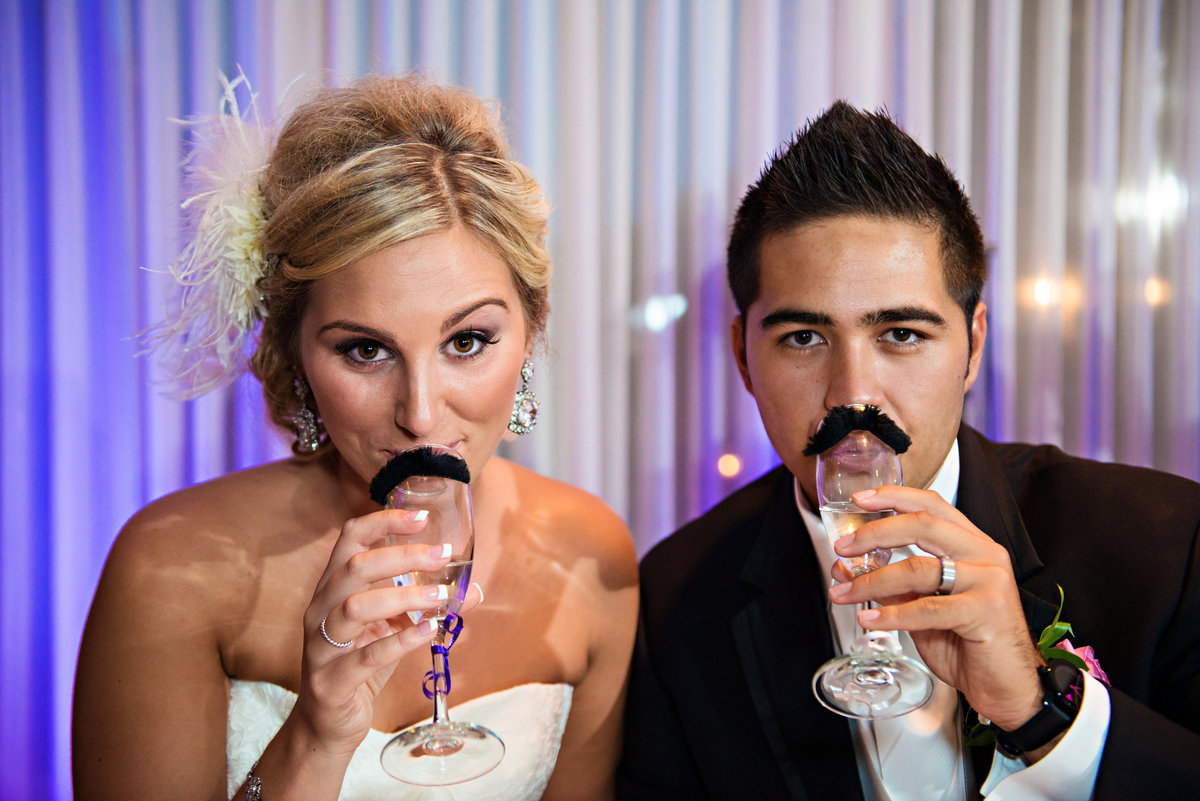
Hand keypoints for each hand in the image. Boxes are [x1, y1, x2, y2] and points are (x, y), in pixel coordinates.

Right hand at [294, 508, 483, 755]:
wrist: (326, 725)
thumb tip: (472, 590)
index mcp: (332, 589)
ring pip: (355, 607)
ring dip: (404, 597)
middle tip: (443, 556)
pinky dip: (401, 640)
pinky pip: (366, 656)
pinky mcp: (330, 682)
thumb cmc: (358, 667)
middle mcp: (320, 610)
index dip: (383, 521)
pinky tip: (429, 631)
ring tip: (441, 596)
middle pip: (355, 567)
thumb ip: (423, 606)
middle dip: (403, 556)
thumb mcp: (391, 629)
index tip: (422, 517)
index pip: (349, 539)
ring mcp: (320, 647)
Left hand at [828, 485, 1042, 729]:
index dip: (895, 497)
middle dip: (875, 533)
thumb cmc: (969, 646)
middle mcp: (985, 555)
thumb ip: (894, 585)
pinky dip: (892, 614)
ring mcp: (989, 580)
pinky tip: (870, 619)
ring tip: (844, 593)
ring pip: (919, 568)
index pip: (933, 506)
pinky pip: (927, 608)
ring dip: (872, 581)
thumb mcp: (923, 608)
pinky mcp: (986, 610)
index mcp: (973, 545)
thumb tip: (848, 568)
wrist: (1008, 688)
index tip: (860, 498)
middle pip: (923, 525)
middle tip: (843, 547)